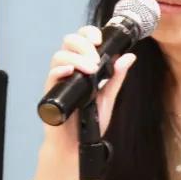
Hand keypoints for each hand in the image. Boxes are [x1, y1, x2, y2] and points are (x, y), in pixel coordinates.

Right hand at [41, 25, 136, 154]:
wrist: (75, 146)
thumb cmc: (89, 122)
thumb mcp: (108, 98)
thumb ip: (116, 77)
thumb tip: (129, 57)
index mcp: (81, 66)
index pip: (81, 40)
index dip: (89, 33)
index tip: (100, 40)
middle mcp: (68, 69)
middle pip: (68, 42)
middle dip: (83, 44)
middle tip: (96, 57)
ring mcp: (58, 81)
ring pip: (59, 56)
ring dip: (76, 58)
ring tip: (91, 69)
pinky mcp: (51, 94)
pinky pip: (51, 76)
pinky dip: (59, 71)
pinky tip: (70, 72)